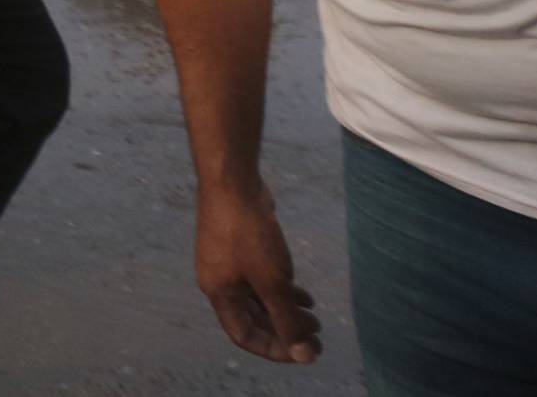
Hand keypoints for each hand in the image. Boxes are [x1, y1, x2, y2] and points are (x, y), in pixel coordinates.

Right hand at [195, 181, 320, 364]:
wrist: (232, 180)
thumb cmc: (248, 235)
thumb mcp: (272, 281)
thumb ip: (287, 320)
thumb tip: (304, 356)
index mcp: (219, 293)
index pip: (244, 335)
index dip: (274, 349)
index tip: (304, 351)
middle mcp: (219, 280)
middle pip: (253, 317)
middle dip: (285, 329)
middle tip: (317, 336)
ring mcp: (227, 259)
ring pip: (259, 296)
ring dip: (286, 309)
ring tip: (315, 315)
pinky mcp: (238, 242)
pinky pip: (260, 276)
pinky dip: (281, 288)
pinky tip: (303, 291)